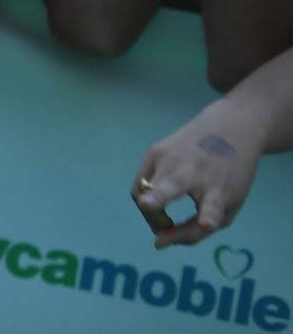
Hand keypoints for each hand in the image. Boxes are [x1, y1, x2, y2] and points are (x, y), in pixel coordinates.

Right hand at [135, 95, 265, 246]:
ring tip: (163, 222)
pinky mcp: (154, 149)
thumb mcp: (228, 207)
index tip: (205, 224)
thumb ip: (196, 230)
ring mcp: (169, 158)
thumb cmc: (229, 177)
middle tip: (148, 205)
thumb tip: (158, 243)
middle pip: (169, 188)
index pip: (211, 209)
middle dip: (157, 198)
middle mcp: (192, 173)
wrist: (231, 128)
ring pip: (143, 191)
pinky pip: (141, 183)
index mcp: (218, 191)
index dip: (207, 220)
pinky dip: (149, 197)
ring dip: (150, 213)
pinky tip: (161, 201)